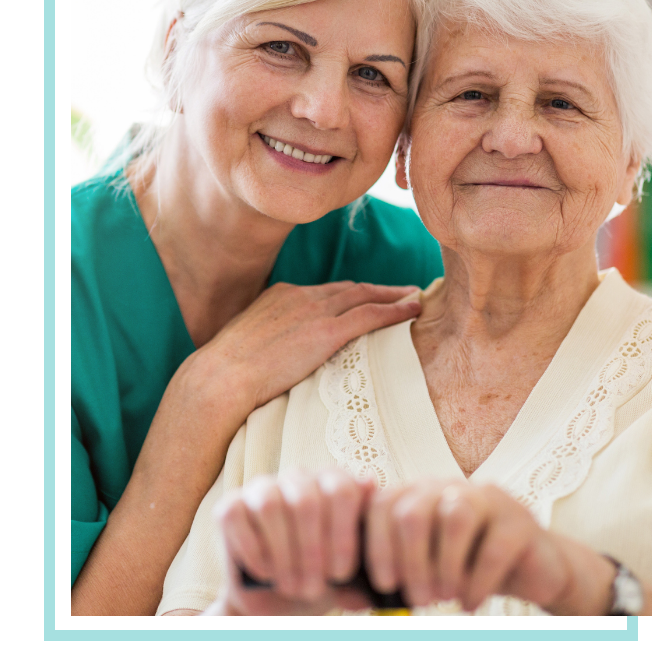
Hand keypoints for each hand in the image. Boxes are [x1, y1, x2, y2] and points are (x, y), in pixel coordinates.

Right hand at [181, 281, 421, 424]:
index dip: (351, 294)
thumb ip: (268, 342)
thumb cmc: (225, 375)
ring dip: (394, 296)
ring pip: (365, 296)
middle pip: (350, 289)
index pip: (326, 291)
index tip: (369, 296)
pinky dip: (395, 310)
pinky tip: (413, 311)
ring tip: (416, 298)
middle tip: (404, 291)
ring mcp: (314, 311)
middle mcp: (301, 296)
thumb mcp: (247, 345)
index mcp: (281, 296)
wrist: (218, 379)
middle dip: (379, 289)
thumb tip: (275, 359)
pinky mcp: (326, 332)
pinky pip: (370, 315)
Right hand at [208, 469, 374, 615]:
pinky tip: (266, 573)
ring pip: (271, 506)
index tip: (341, 573)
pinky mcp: (230, 505)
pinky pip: (238, 517)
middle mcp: (298, 477)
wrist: (276, 598)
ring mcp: (262, 487)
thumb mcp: (346, 571)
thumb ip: (364, 551)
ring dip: (283, 554)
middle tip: (313, 588)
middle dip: (312, 551)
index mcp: (332, 483)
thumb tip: (375, 514)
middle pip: (307, 499)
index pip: (342, 490)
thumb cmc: (318, 576)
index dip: (342, 534)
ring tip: (292, 586)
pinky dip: (253, 550)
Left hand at [365, 480, 616, 614]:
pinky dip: (477, 583)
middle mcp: (449, 488)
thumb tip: (347, 591)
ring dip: (444, 567)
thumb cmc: (465, 566)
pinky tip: (470, 603)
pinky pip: (494, 548)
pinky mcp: (519, 522)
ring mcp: (487, 499)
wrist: (529, 566)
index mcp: (419, 493)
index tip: (383, 584)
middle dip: (409, 561)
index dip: (376, 545)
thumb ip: (389, 566)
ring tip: (445, 596)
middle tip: (417, 598)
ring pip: (454, 518)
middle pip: (413, 511)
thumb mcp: (424, 561)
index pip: (382, 503)